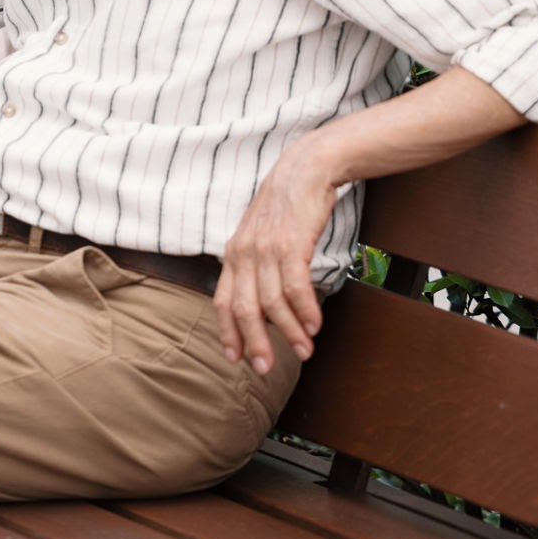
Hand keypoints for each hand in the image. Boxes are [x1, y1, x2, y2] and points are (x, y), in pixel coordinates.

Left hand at [213, 145, 336, 374]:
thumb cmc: (285, 207)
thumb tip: (261, 305)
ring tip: (304, 351)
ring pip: (272, 303)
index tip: (235, 358)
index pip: (222, 301)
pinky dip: (305, 310)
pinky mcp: (290, 244)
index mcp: (233, 254)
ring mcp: (265, 249)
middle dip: (255, 343)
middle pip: (244, 309)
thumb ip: (254, 267)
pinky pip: (295, 287)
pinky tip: (314, 325)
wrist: (304, 170)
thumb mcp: (258, 236)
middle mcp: (244, 254)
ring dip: (289, 332)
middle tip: (266, 368)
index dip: (228, 332)